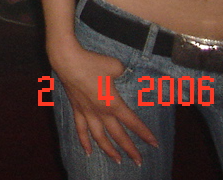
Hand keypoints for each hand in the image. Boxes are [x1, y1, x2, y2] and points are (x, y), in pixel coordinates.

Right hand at [50, 41, 157, 165]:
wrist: (68, 61)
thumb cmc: (93, 62)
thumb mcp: (115, 66)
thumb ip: (122, 73)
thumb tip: (123, 75)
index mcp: (113, 103)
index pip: (133, 122)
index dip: (145, 134)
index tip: (154, 144)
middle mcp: (101, 112)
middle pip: (118, 135)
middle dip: (130, 149)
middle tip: (139, 162)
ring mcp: (87, 113)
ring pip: (100, 137)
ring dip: (109, 151)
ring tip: (118, 161)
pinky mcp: (76, 109)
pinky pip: (80, 129)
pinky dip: (84, 142)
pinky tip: (88, 152)